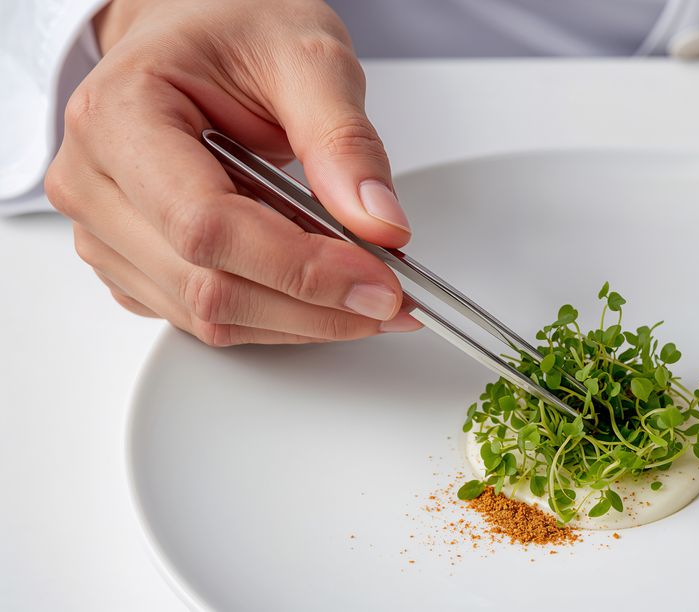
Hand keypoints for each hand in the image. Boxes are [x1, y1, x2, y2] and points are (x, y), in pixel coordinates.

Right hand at [45, 0, 420, 345]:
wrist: (196, 27)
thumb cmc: (231, 28)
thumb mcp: (308, 57)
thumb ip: (344, 141)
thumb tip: (378, 223)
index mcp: (120, 117)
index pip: (208, 226)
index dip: (302, 269)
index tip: (377, 280)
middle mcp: (95, 183)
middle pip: (209, 287)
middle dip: (316, 306)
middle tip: (391, 298)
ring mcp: (106, 232)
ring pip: (211, 317)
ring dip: (303, 319)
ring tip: (366, 290)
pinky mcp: (133, 264)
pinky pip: (208, 318)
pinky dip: (277, 316)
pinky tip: (320, 288)